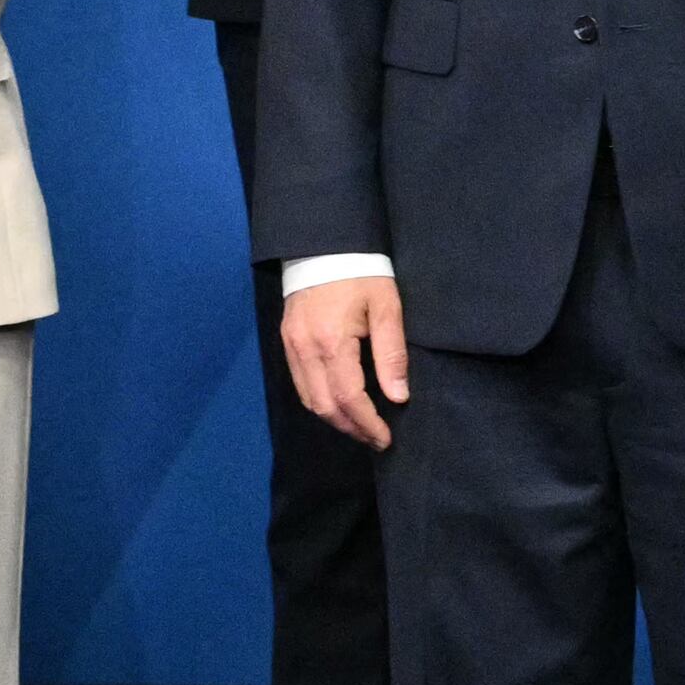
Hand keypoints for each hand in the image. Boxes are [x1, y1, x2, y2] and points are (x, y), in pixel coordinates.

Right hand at [283, 272, 408, 450]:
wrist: (324, 245)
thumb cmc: (362, 273)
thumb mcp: (386, 307)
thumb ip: (391, 353)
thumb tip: (398, 396)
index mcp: (331, 342)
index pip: (347, 398)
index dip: (367, 423)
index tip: (385, 438)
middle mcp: (305, 349)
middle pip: (324, 406)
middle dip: (351, 428)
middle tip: (376, 439)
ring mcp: (291, 346)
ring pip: (309, 399)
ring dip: (334, 419)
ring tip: (361, 427)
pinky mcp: (286, 342)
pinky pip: (300, 384)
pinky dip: (320, 401)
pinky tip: (339, 405)